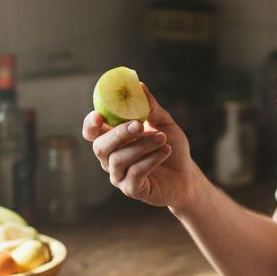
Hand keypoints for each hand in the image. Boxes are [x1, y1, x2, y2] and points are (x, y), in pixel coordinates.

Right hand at [83, 83, 199, 209]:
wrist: (186, 174)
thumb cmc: (170, 146)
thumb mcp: (163, 123)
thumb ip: (150, 107)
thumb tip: (139, 86)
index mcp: (113, 139)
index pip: (92, 132)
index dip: (90, 124)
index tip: (98, 115)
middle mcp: (111, 159)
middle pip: (100, 146)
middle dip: (119, 134)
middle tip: (139, 125)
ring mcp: (119, 176)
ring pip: (119, 159)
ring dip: (142, 146)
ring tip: (163, 138)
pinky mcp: (132, 189)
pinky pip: (135, 174)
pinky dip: (151, 160)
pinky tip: (165, 151)